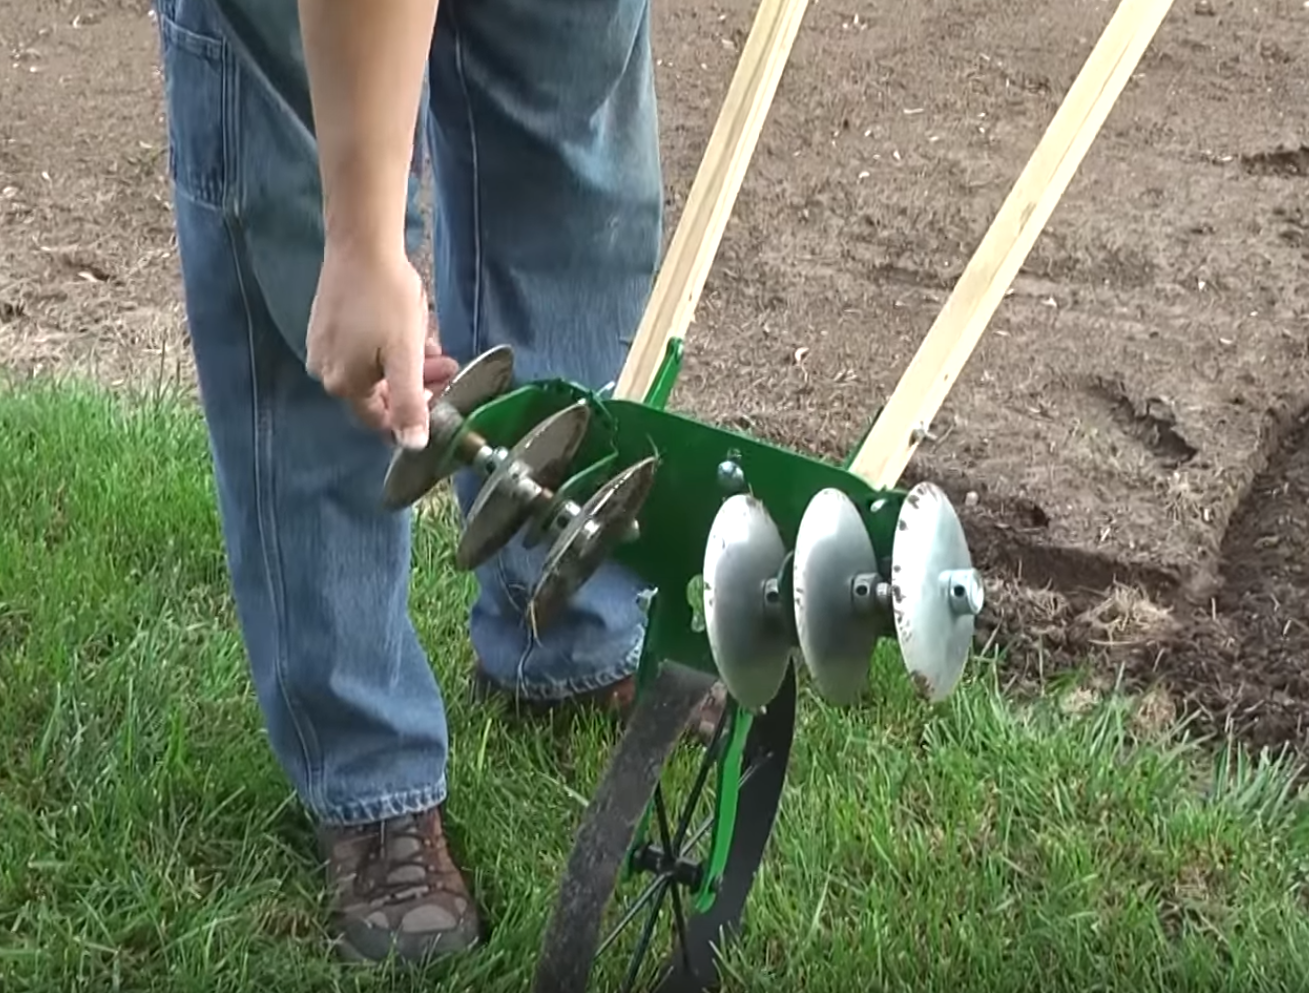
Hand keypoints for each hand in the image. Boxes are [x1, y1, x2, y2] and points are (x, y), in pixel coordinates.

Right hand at [305, 240, 456, 448]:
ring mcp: (322, 348)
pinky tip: (408, 331)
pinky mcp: (325, 326)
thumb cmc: (386, 299)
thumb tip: (412, 445)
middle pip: (378, 393)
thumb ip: (408, 403)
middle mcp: (325, 371)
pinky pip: (361, 349)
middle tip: (446, 366)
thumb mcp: (406, 356)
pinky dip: (387, 347)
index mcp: (344, 385)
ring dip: (406, 364)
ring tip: (433, 347)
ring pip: (373, 369)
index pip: (381, 420)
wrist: (362, 245)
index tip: (439, 396)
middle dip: (415, 384)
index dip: (413, 414)